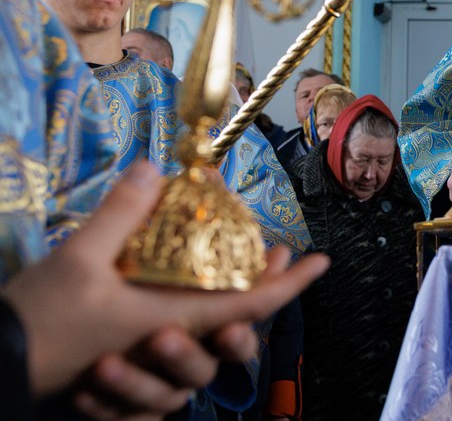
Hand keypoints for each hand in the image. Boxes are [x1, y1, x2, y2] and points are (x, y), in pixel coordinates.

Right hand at [1, 161, 328, 399]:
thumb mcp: (79, 258)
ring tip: (238, 273)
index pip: (251, 305)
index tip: (321, 262)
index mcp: (174, 322)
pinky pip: (177, 365)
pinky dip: (194, 335)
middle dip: (265, 289)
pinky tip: (194, 311)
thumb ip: (122, 212)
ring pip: (212, 346)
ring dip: (232, 310)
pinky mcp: (130, 373)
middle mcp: (172, 346)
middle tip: (273, 254)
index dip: (291, 284)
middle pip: (240, 325)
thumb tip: (157, 168)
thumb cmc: (39, 320)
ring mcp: (153, 365)